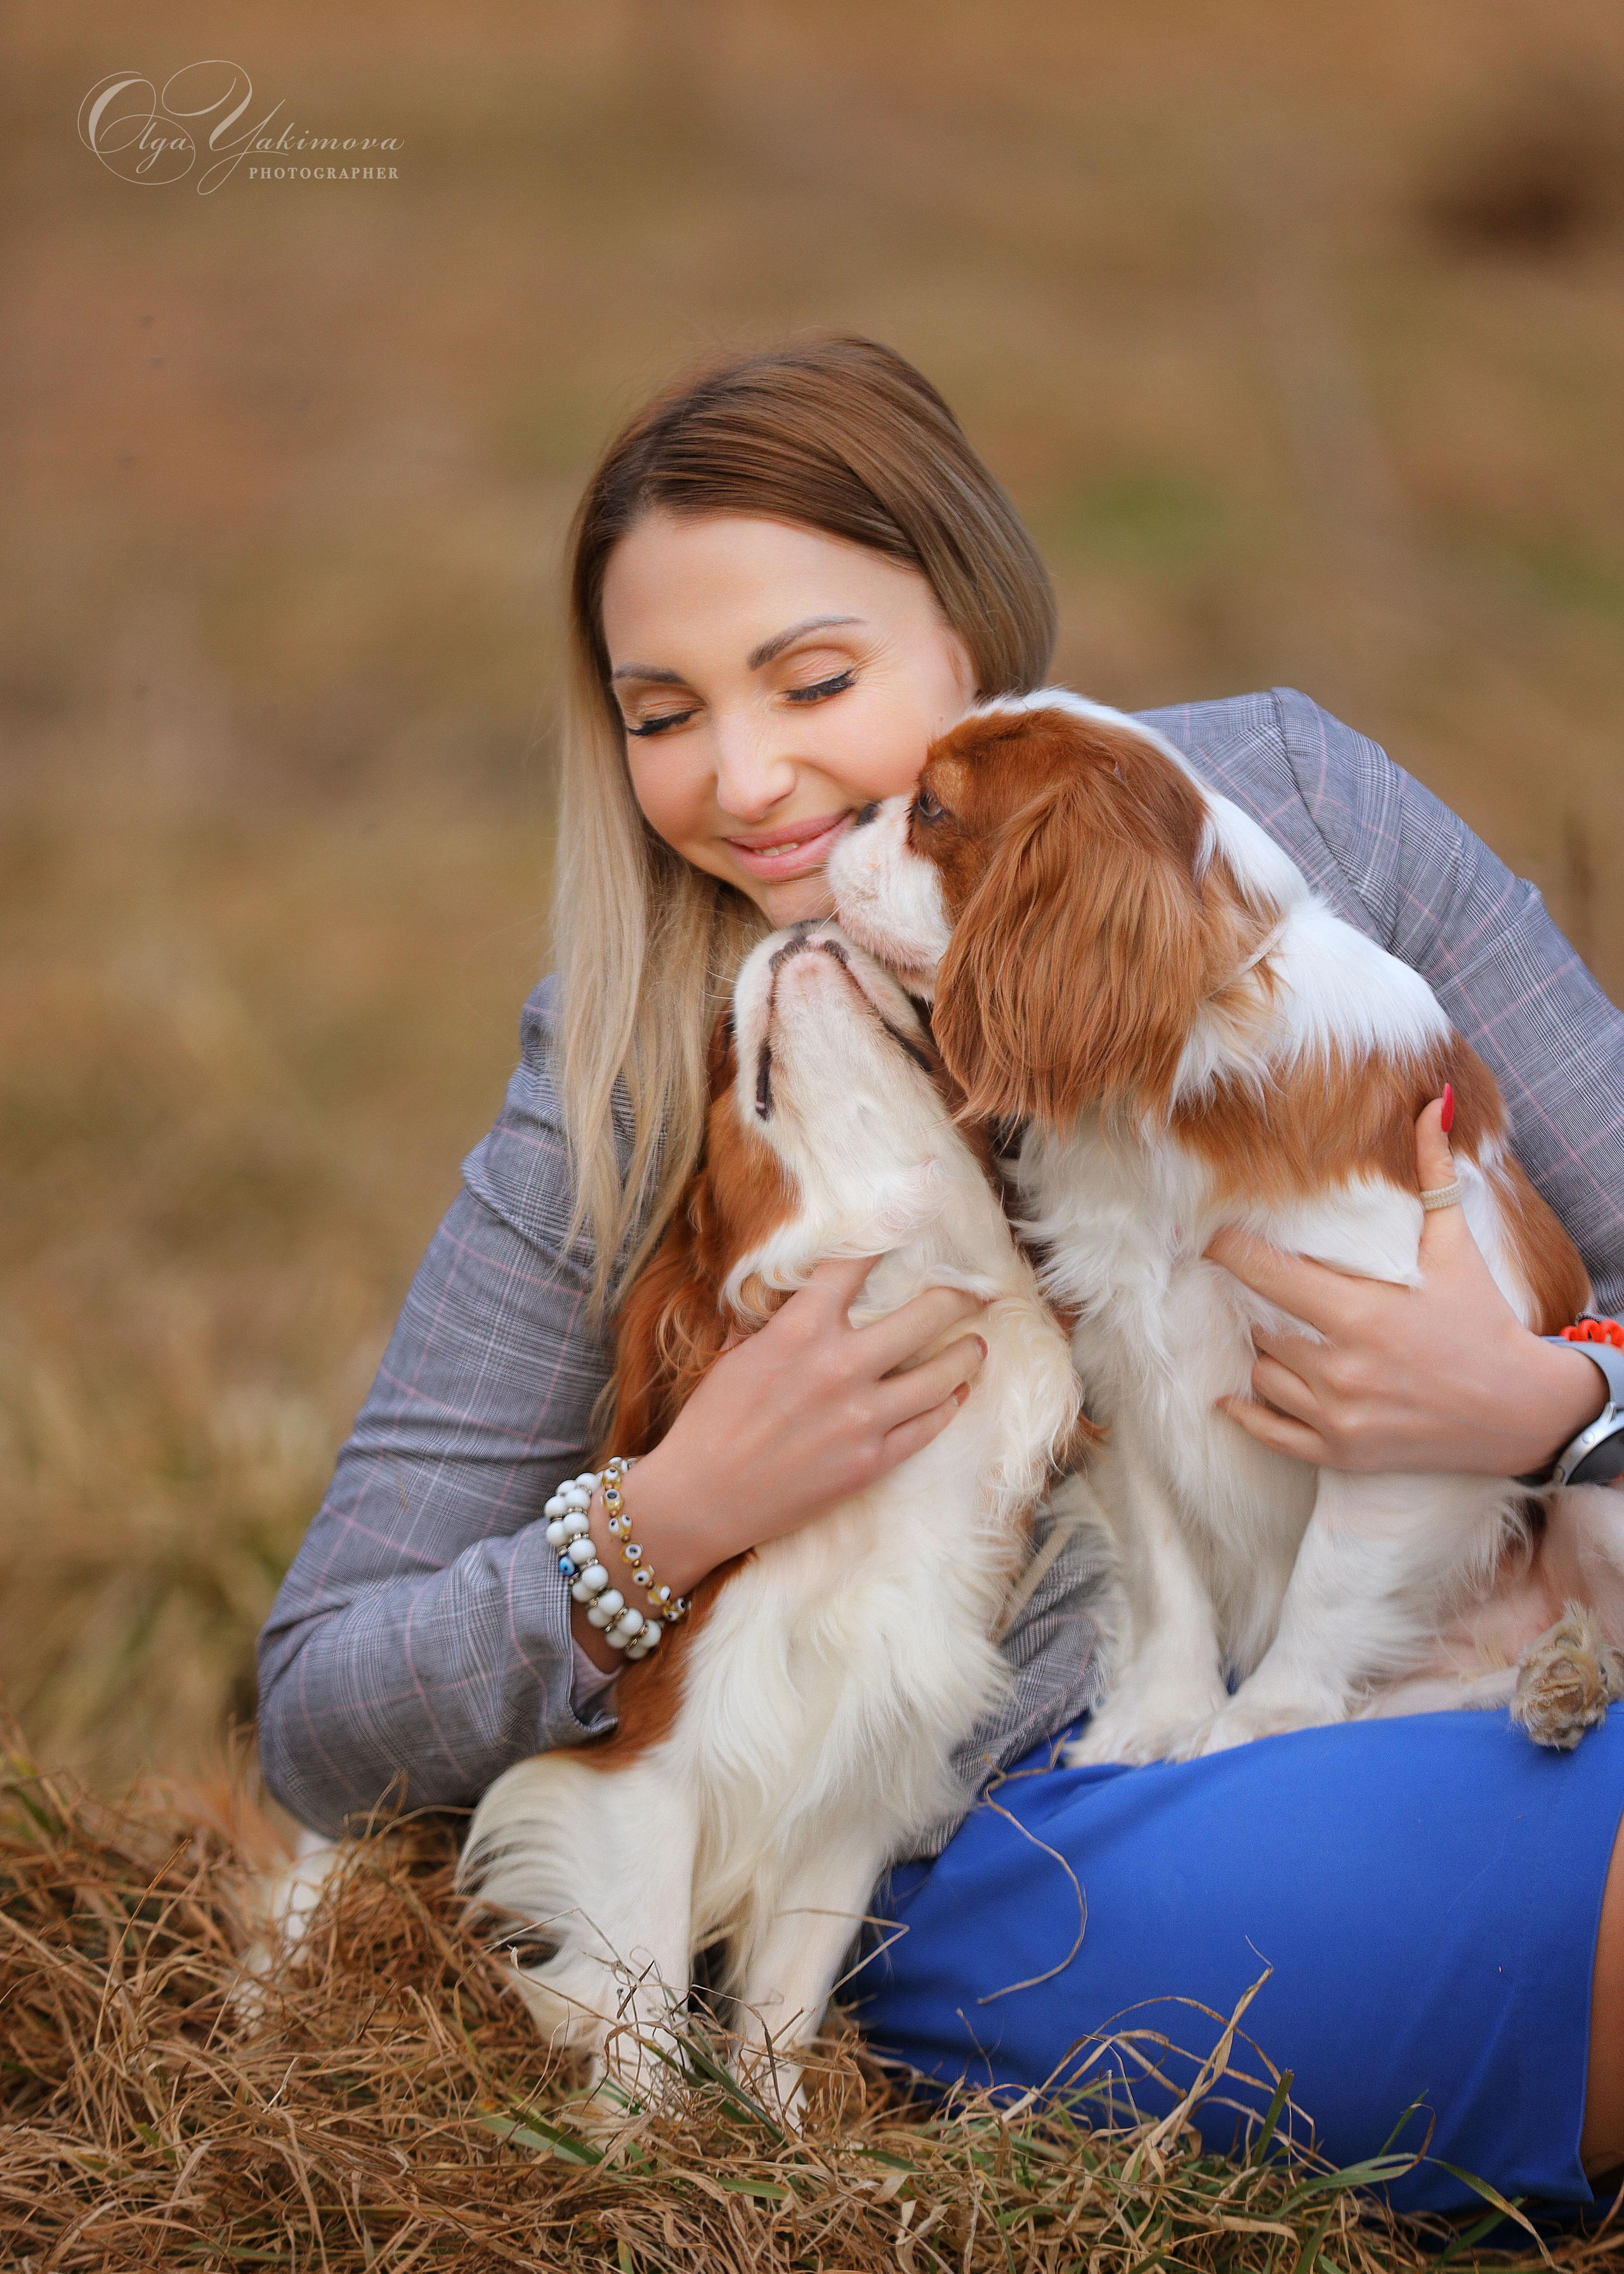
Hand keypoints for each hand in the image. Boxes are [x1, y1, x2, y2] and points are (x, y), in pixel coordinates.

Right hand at [571, 1254, 986, 1666]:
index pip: (855, 1266)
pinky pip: (928, 1426)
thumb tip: (811, 1298)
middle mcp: (839, 1367)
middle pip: (924, 1316)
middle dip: (958, 1297)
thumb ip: (784, 1324)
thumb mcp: (739, 1355)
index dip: (890, 1235)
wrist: (701, 1500)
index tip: (917, 1218)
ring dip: (967, 1354)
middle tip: (977, 1291)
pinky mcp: (872, 1461)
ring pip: (941, 1375)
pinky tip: (957, 1393)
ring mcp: (862, 1417)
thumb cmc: (710, 1423)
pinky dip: (948, 1405)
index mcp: (800, 1330)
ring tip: (978, 1345)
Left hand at [1206, 1098, 1605, 1475]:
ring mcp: (1339, 1416)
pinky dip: (1248, 1414)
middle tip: (1274, 1292)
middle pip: (1260, 1326)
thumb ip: (1435, 1175)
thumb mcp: (1457, 1248)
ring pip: (1262, 1374)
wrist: (1520, 1411)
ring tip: (1293, 1337)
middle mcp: (1342, 1368)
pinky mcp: (1341, 1453)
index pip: (1266, 1274)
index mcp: (1361, 1314)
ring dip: (1267, 1355)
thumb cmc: (1483, 1323)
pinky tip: (1233, 1396)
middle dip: (1264, 1306)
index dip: (1228, 1250)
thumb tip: (1433, 1103)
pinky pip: (1270, 1434)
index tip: (1208, 1236)